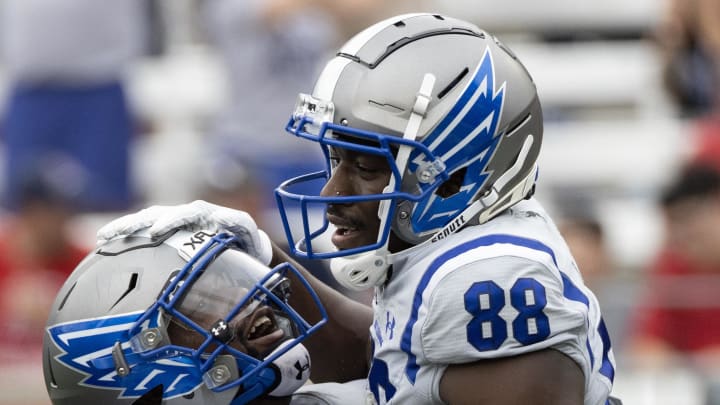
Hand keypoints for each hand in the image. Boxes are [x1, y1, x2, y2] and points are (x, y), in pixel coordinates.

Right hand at [96, 200, 272, 264]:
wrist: (239, 240)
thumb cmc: (244, 239)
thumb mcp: (247, 232)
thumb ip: (241, 227)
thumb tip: (228, 222)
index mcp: (206, 214)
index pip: (187, 213)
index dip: (172, 221)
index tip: (158, 232)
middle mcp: (186, 213)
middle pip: (159, 213)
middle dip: (139, 222)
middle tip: (121, 233)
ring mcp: (173, 220)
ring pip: (145, 219)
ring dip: (125, 226)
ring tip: (103, 236)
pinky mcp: (165, 229)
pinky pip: (142, 229)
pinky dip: (124, 233)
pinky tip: (104, 242)